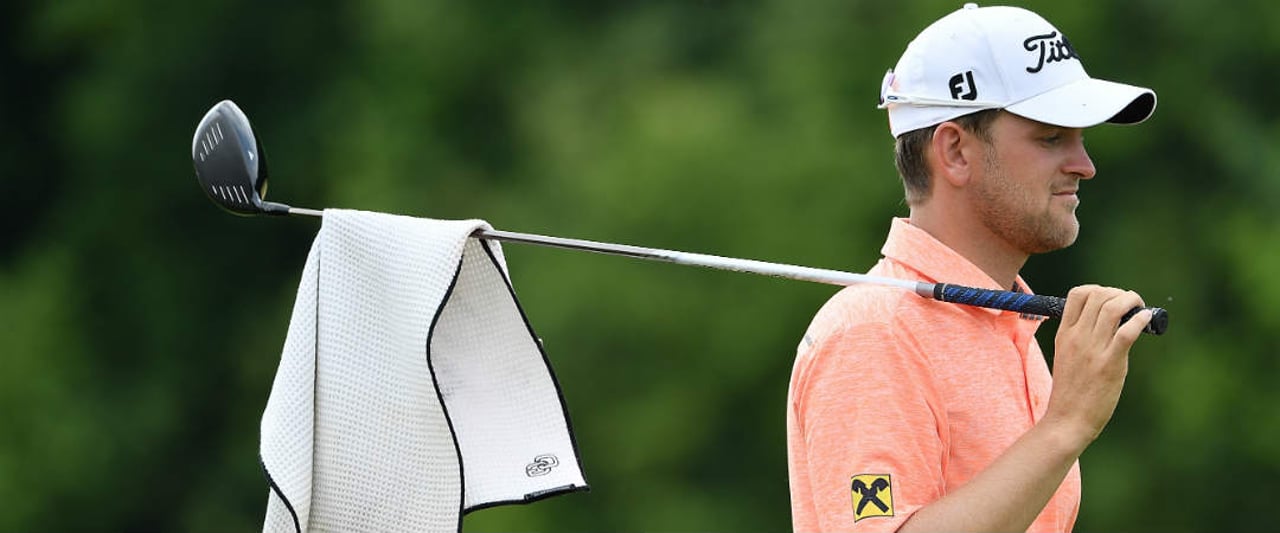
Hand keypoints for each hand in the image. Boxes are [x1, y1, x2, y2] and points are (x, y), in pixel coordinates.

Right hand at [1042, 285, 1152, 450]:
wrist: (1067, 420)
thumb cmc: (1070, 392)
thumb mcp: (1066, 357)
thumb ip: (1080, 338)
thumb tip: (1105, 324)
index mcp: (1064, 334)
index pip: (1078, 294)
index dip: (1099, 290)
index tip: (1111, 300)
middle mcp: (1077, 337)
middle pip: (1098, 295)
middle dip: (1119, 293)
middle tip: (1131, 304)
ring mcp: (1093, 350)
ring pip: (1113, 308)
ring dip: (1131, 301)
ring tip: (1140, 309)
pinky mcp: (1110, 364)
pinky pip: (1127, 332)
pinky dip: (1141, 320)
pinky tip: (1147, 320)